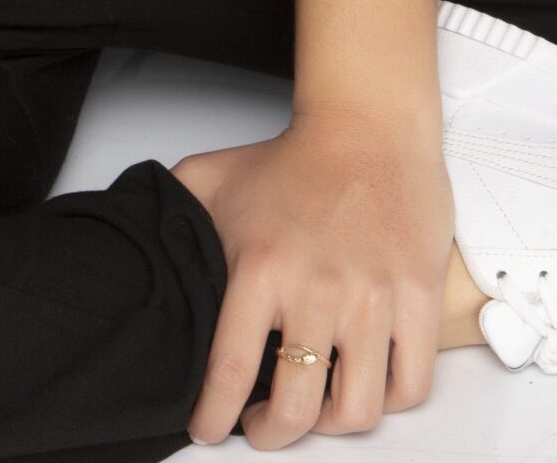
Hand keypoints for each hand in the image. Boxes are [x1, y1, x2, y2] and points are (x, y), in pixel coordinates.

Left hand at [173, 105, 453, 447]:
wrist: (368, 124)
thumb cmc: (292, 159)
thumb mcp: (214, 178)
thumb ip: (174, 217)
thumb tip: (138, 252)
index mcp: (261, 267)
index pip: (228, 374)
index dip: (213, 420)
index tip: (208, 428)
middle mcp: (317, 289)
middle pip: (294, 409)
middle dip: (271, 435)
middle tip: (262, 426)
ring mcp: (373, 296)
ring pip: (356, 410)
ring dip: (329, 425)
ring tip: (314, 408)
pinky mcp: (418, 296)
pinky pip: (411, 384)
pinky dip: (388, 400)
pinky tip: (365, 383)